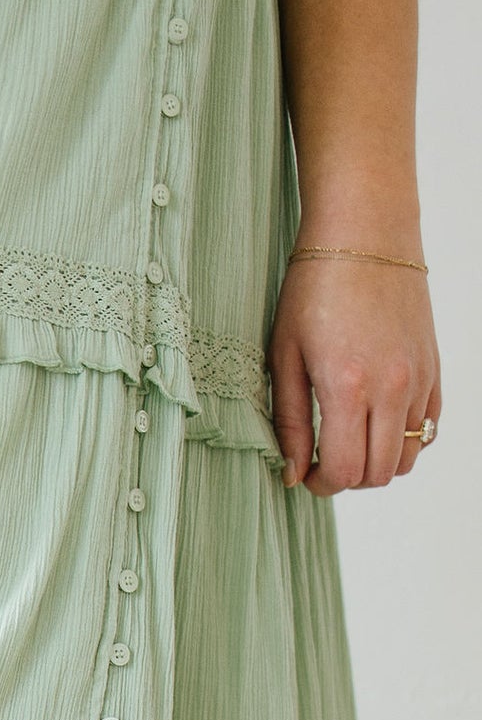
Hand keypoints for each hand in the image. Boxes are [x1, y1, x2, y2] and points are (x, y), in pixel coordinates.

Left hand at [268, 253, 439, 492]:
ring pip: (408, 457)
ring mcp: (419, 379)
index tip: (305, 474)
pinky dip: (404, 440)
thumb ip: (289, 420)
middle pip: (379, 473)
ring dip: (377, 464)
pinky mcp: (434, 368)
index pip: (345, 471)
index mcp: (348, 387)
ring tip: (348, 442)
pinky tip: (376, 422)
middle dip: (347, 479)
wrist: (366, 235)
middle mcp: (392, 389)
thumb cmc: (315, 288)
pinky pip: (428, 428)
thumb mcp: (284, 355)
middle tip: (322, 461)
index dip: (322, 484)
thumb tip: (292, 473)